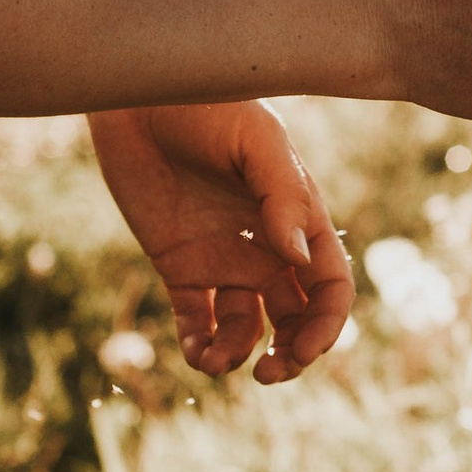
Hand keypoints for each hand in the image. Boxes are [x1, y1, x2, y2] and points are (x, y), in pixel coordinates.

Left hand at [87, 100, 353, 384]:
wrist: (141, 97)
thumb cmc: (208, 105)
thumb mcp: (256, 142)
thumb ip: (282, 197)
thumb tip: (299, 259)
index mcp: (299, 220)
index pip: (330, 287)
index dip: (326, 325)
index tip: (304, 349)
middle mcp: (268, 248)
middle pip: (297, 318)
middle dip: (294, 354)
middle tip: (270, 374)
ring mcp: (224, 259)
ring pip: (247, 328)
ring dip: (241, 355)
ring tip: (219, 363)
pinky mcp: (180, 266)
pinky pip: (197, 320)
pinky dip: (201, 347)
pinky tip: (196, 356)